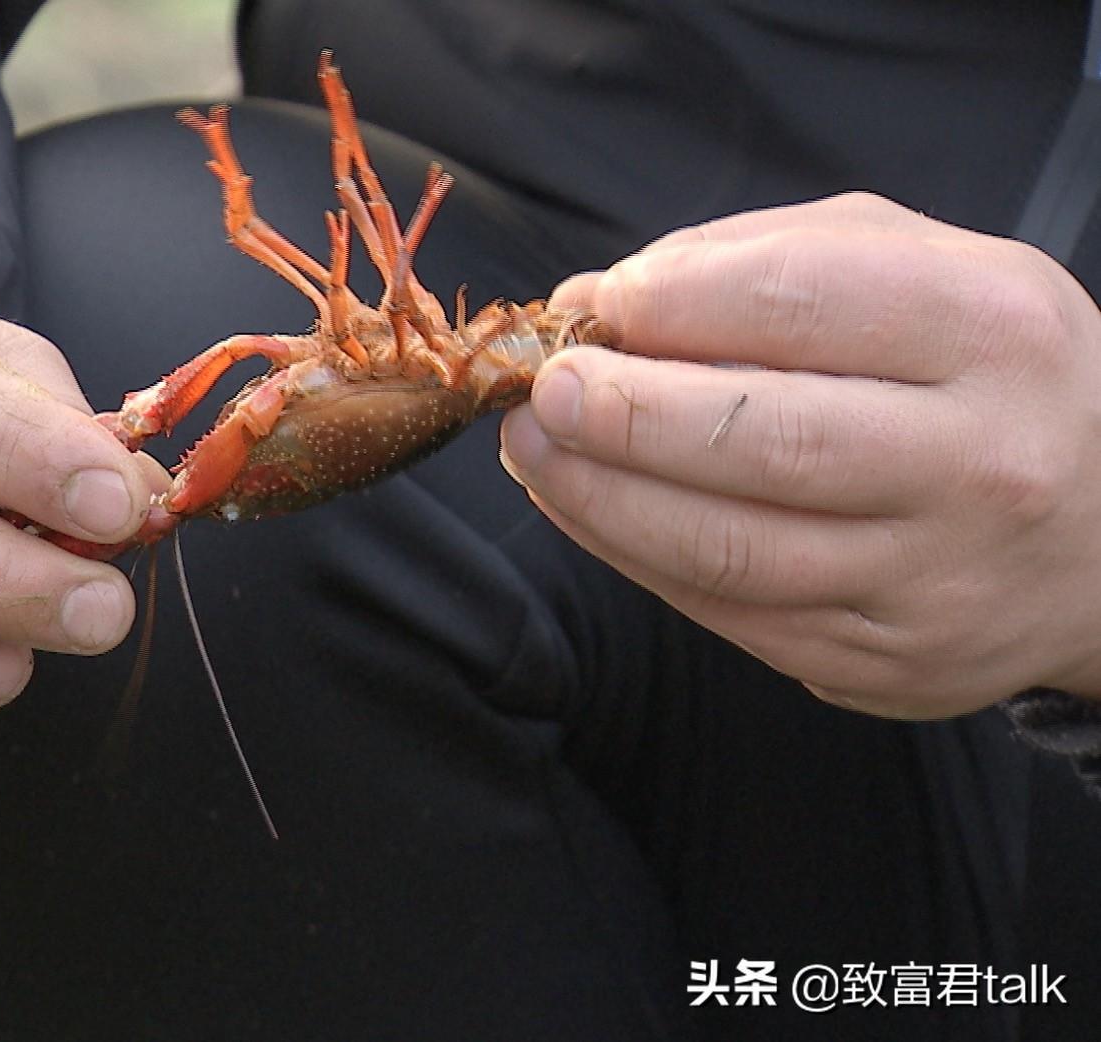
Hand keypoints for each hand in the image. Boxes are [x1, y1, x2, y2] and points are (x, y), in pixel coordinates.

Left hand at [499, 192, 1100, 716]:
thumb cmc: (984, 373)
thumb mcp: (920, 267)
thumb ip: (761, 258)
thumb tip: (600, 298)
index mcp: (991, 331)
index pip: (798, 303)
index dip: (669, 301)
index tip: (595, 302)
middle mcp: (980, 462)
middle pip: (759, 440)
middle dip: (622, 413)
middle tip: (545, 387)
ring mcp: (935, 580)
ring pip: (727, 549)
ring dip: (599, 497)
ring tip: (536, 448)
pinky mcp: (888, 663)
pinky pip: (730, 612)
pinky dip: (634, 557)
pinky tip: (587, 507)